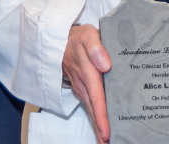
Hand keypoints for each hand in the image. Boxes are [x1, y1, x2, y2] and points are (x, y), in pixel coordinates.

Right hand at [63, 24, 112, 142]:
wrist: (62, 40)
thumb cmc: (78, 38)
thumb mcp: (88, 36)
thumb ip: (96, 48)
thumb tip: (105, 64)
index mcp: (88, 74)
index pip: (97, 99)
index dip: (101, 117)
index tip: (106, 133)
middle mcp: (84, 85)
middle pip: (94, 111)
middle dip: (100, 130)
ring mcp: (82, 89)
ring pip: (92, 110)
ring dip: (98, 126)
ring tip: (106, 141)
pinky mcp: (84, 89)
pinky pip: (91, 106)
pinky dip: (97, 118)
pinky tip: (104, 126)